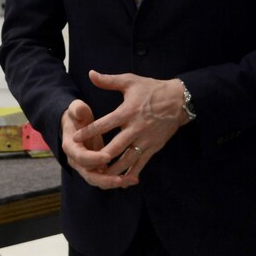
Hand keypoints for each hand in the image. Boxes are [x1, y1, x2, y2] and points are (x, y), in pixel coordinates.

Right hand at [61, 99, 125, 190]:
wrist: (77, 125)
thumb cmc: (77, 115)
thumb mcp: (76, 110)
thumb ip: (77, 110)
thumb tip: (79, 110)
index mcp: (70, 148)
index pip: (80, 157)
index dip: (93, 158)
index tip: (108, 156)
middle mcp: (77, 161)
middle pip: (90, 176)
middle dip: (106, 179)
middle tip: (121, 180)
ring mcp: (87, 167)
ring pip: (100, 180)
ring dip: (115, 182)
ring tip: (132, 180)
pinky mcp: (97, 169)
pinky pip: (107, 178)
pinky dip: (120, 180)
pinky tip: (134, 179)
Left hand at [66, 71, 188, 186]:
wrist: (179, 101)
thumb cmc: (152, 90)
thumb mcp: (130, 81)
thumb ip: (109, 81)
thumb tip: (91, 74)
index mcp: (128, 112)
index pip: (105, 124)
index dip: (89, 132)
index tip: (75, 138)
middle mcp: (136, 128)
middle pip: (115, 147)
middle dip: (100, 157)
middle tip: (86, 164)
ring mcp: (145, 140)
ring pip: (128, 159)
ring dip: (114, 169)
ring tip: (101, 176)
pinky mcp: (154, 148)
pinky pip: (141, 164)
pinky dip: (131, 174)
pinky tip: (122, 182)